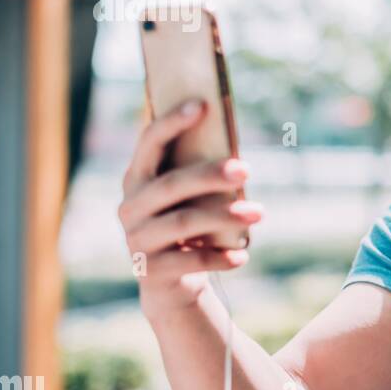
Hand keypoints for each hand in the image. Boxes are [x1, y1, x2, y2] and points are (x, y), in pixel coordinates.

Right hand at [118, 99, 262, 316]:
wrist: (171, 284)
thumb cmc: (188, 228)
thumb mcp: (191, 200)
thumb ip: (201, 175)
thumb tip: (240, 156)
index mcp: (138, 180)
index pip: (149, 144)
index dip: (172, 123)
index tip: (202, 104)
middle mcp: (130, 207)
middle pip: (171, 185)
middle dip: (210, 174)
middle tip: (248, 169)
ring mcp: (136, 240)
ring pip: (183, 222)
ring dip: (224, 216)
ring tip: (260, 213)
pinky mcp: (150, 271)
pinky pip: (190, 260)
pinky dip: (220, 257)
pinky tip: (243, 256)